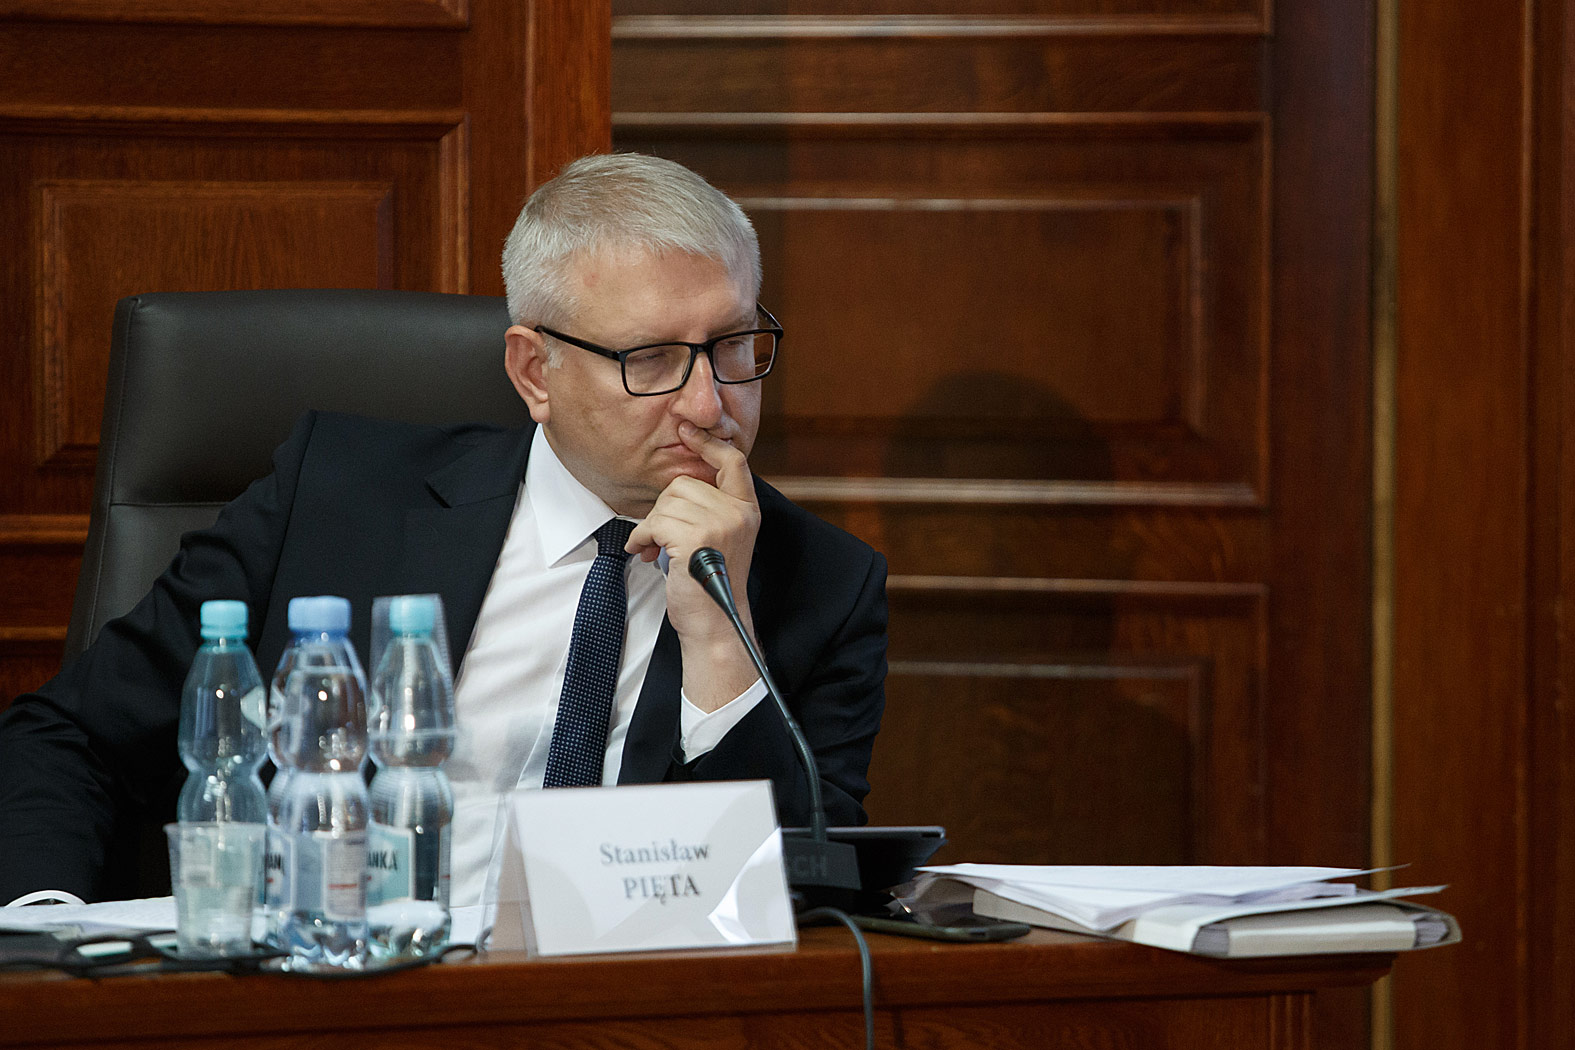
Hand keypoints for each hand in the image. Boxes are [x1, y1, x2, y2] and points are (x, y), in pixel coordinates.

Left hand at [626, 421, 761, 709]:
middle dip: (664, 509)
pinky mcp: (697, 538)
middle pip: (684, 483)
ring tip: (657, 549)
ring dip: (651, 526)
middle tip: (662, 537)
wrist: (714, 624)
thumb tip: (678, 484)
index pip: (733, 461)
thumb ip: (710, 507)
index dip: (708, 443)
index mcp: (747, 509)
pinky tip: (647, 553)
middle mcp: (738, 512)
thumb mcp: (720, 537)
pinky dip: (642, 538)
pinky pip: (654, 522)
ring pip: (666, 502)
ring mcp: (720, 524)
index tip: (687, 431)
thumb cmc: (711, 584)